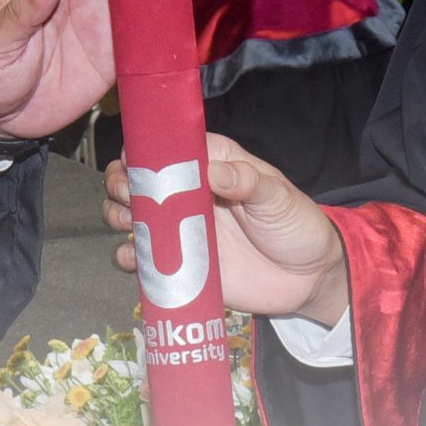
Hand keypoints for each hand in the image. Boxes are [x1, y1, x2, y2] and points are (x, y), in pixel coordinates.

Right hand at [108, 133, 348, 325]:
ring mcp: (179, 228)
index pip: (166, 146)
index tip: (133, 161)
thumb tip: (212, 171)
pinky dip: (128, 257)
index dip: (143, 150)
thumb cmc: (296, 226)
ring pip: (128, 214)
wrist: (308, 279)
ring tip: (128, 222)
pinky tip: (135, 257)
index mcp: (210, 164)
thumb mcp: (278, 198)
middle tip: (130, 196)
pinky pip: (141, 259)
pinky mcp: (178, 263)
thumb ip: (247, 181)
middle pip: (136, 179)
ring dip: (117, 215)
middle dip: (121, 183)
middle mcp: (187, 193)